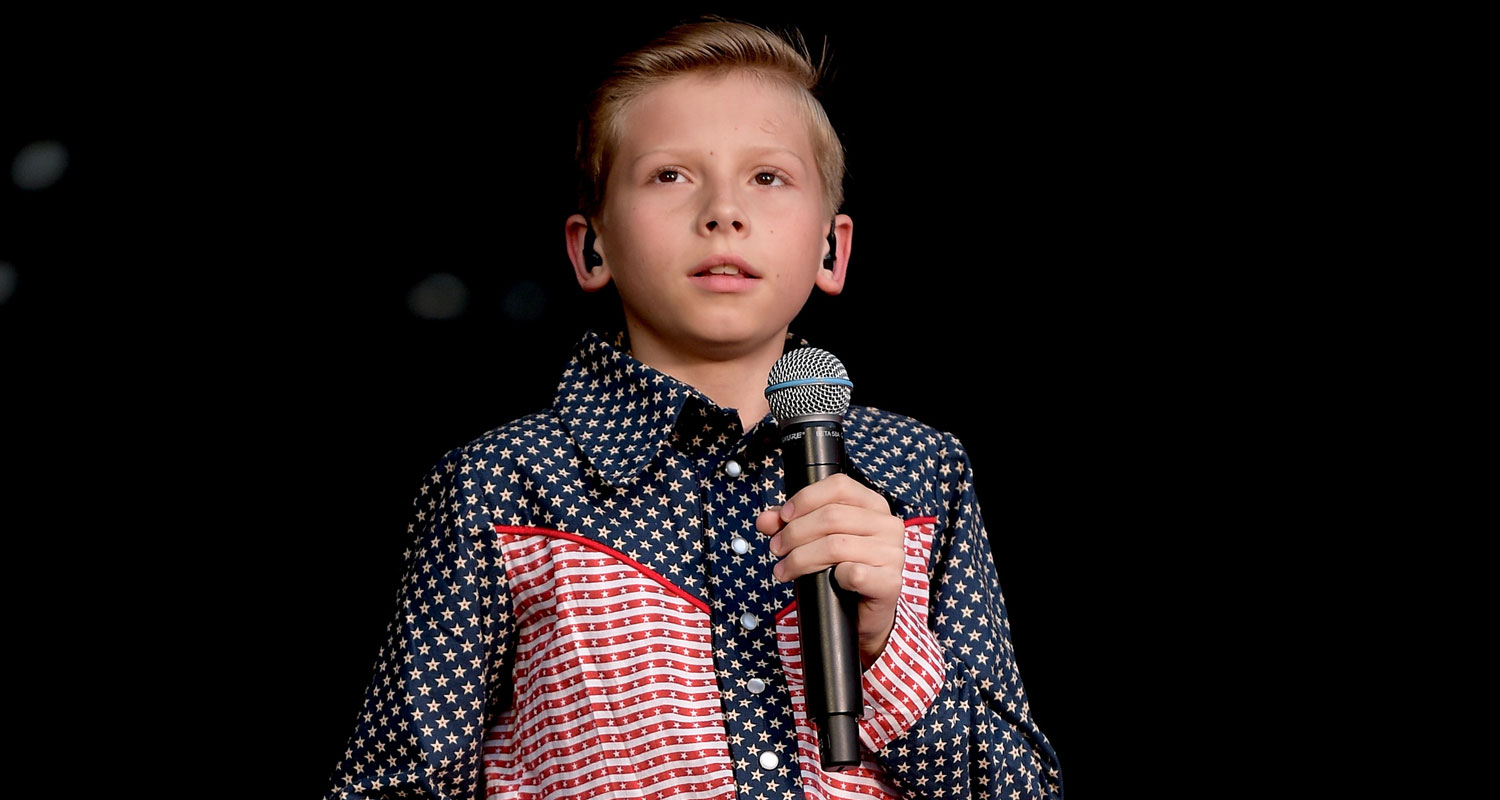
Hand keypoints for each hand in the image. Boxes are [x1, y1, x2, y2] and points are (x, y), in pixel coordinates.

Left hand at [756, 473, 906, 666]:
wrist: (863, 614)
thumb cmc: (841, 572)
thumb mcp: (816, 541)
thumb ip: (791, 525)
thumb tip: (765, 519)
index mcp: (873, 505)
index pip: (839, 486)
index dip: (805, 499)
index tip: (784, 517)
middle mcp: (888, 525)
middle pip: (832, 517)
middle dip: (794, 533)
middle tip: (777, 549)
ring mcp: (892, 553)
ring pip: (836, 546)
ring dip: (801, 559)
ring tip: (785, 569)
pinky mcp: (890, 582)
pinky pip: (854, 573)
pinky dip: (833, 577)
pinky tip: (824, 583)